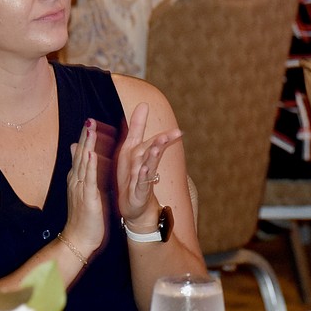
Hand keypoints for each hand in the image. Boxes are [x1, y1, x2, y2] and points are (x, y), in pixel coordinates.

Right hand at [63, 119, 108, 254]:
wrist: (78, 240)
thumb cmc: (84, 218)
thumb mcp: (85, 193)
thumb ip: (86, 177)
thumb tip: (87, 164)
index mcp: (77, 179)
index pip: (81, 155)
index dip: (85, 139)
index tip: (90, 123)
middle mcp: (76, 181)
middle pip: (81, 154)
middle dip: (85, 136)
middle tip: (89, 119)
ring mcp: (80, 188)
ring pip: (83, 162)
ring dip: (87, 144)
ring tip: (90, 128)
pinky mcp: (87, 197)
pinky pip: (88, 178)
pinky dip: (89, 164)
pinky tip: (90, 153)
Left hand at [116, 103, 182, 227]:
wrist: (133, 206)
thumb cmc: (132, 175)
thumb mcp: (132, 148)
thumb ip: (138, 127)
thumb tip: (144, 104)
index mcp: (143, 155)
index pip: (155, 143)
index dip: (166, 137)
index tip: (179, 131)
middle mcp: (145, 166)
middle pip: (153, 152)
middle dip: (162, 143)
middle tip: (173, 134)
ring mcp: (142, 180)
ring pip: (148, 166)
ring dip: (153, 157)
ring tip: (157, 147)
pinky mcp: (138, 193)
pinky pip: (140, 183)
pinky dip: (142, 177)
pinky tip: (144, 170)